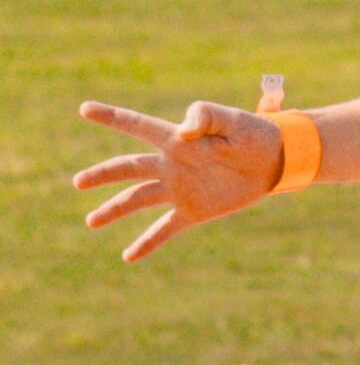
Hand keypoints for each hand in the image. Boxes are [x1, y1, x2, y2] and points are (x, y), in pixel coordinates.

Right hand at [78, 94, 286, 259]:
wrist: (275, 161)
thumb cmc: (253, 133)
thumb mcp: (233, 119)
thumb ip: (205, 117)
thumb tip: (181, 132)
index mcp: (176, 139)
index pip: (137, 125)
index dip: (111, 116)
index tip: (84, 108)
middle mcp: (171, 164)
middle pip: (129, 168)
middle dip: (103, 174)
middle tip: (79, 182)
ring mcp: (179, 189)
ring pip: (138, 199)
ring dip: (114, 209)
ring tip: (91, 221)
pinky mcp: (193, 210)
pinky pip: (164, 229)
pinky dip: (146, 243)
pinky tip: (128, 256)